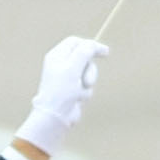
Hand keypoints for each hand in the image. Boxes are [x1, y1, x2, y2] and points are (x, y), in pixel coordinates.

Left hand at [17, 35, 108, 153]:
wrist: (55, 117)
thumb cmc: (60, 91)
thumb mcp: (73, 67)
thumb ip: (84, 52)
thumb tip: (93, 44)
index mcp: (57, 56)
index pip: (76, 42)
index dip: (90, 45)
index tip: (104, 52)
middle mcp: (61, 65)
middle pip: (85, 58)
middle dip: (89, 70)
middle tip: (87, 81)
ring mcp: (67, 78)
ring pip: (88, 73)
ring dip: (87, 83)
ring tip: (78, 93)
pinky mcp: (73, 90)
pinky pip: (86, 86)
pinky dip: (84, 93)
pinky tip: (76, 100)